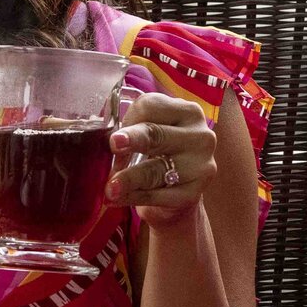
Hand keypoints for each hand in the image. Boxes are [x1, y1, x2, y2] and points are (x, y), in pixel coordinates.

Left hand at [106, 92, 217, 231]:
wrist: (176, 193)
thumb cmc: (159, 155)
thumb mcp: (151, 135)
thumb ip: (133, 131)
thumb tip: (106, 140)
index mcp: (188, 112)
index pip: (151, 106)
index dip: (127, 121)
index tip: (113, 138)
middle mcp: (200, 136)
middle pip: (157, 134)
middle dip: (132, 140)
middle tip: (113, 145)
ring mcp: (201, 166)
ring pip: (157, 169)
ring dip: (129, 178)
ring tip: (109, 187)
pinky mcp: (193, 194)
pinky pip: (157, 195)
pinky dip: (133, 197)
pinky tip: (117, 199)